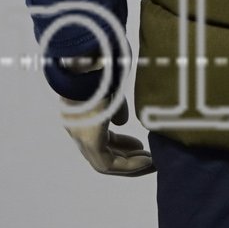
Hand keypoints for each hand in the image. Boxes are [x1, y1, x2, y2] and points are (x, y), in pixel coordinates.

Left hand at [54, 59, 153, 177]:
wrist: (87, 63)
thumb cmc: (101, 71)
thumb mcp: (112, 89)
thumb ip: (116, 109)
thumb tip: (122, 122)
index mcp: (81, 116)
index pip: (100, 139)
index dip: (122, 145)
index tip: (141, 146)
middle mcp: (78, 130)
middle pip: (103, 154)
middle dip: (128, 158)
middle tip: (149, 159)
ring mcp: (81, 137)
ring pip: (105, 162)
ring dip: (129, 164)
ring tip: (150, 162)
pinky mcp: (88, 140)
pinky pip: (107, 163)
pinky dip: (127, 165)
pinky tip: (145, 161)